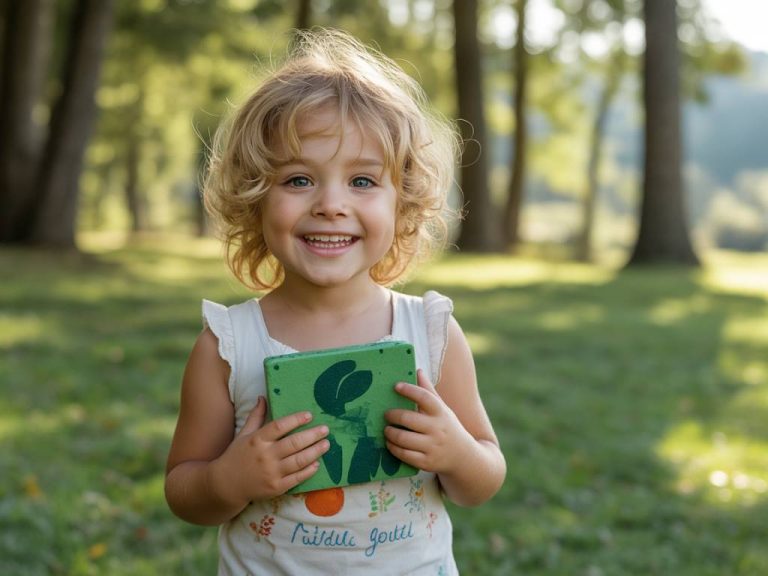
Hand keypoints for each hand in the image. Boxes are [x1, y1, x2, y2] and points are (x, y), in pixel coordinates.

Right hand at [210, 396, 328, 505]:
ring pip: (298, 461)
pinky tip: (317, 463)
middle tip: (326, 429)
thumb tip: (263, 397)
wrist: (225, 485)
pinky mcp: (276, 488)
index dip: (295, 420)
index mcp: (257, 440)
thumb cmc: (236, 456)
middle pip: (293, 443)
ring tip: (326, 444)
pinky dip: (308, 471)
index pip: (279, 426)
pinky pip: (296, 478)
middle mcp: (265, 456)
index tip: (309, 415)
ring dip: (315, 452)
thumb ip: (256, 416)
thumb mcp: (244, 434)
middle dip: (312, 435)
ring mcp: (271, 473)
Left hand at [383, 369, 473, 474]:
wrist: (464, 457)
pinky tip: (390, 443)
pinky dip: (393, 448)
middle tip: (386, 414)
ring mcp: (432, 447)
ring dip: (390, 432)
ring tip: (386, 429)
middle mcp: (437, 429)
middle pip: (408, 419)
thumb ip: (429, 391)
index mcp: (441, 412)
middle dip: (392, 415)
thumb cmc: (448, 427)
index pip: (424, 397)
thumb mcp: (443, 409)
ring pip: (403, 438)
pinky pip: (404, 455)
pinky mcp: (427, 463)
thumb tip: (418, 370)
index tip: (396, 386)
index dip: (409, 390)